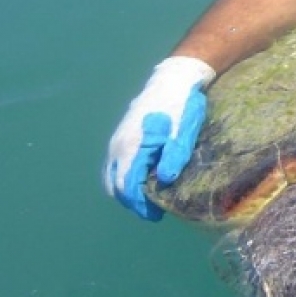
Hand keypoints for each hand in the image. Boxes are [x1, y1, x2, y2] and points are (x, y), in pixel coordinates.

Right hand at [103, 56, 215, 219]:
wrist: (172, 80)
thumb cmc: (181, 107)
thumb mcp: (184, 132)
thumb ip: (174, 157)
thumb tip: (165, 180)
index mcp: (132, 147)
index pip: (128, 187)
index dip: (140, 205)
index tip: (156, 215)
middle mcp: (117, 147)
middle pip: (116, 186)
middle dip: (133, 202)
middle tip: (154, 210)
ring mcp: (115, 142)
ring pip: (111, 178)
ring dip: (126, 191)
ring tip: (149, 198)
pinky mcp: (118, 138)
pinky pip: (112, 167)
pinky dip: (122, 179)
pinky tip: (141, 181)